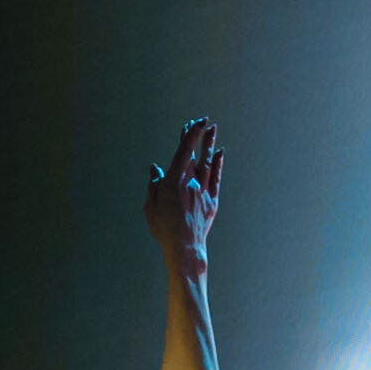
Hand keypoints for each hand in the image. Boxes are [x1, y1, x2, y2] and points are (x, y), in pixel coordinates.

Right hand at [143, 118, 220, 265]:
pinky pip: (215, 178)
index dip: (191, 134)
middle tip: (202, 122)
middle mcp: (190, 182)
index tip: (195, 122)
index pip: (184, 151)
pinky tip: (219, 154)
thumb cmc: (163, 228)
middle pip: (195, 154)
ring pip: (207, 163)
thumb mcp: (151, 205)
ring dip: (210, 145)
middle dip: (197, 137)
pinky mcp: (212, 202)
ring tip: (213, 130)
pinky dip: (217, 164)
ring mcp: (203, 191)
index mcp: (173, 180)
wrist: (184, 246)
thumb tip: (156, 168)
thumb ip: (154, 184)